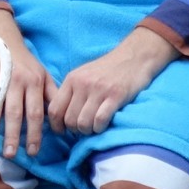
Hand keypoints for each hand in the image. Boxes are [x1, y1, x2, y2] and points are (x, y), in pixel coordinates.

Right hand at [0, 9, 54, 158]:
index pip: (35, 112)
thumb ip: (52, 95)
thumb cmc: (23, 61)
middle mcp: (16, 80)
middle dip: (14, 135)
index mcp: (33, 82)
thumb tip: (60, 121)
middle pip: (15, 112)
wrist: (2, 36)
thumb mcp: (42, 74)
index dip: (35, 132)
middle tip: (11, 154)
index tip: (33, 151)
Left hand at [48, 26, 177, 135]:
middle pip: (69, 120)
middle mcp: (83, 84)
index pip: (54, 109)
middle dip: (76, 130)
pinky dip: (100, 128)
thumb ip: (71, 91)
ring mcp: (99, 89)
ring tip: (94, 126)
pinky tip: (104, 124)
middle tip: (84, 128)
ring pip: (83, 123)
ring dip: (89, 131)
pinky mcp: (115, 95)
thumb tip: (59, 117)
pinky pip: (100, 120)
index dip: (57, 126)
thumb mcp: (84, 74)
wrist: (134, 56)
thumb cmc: (108, 69)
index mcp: (72, 79)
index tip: (64, 131)